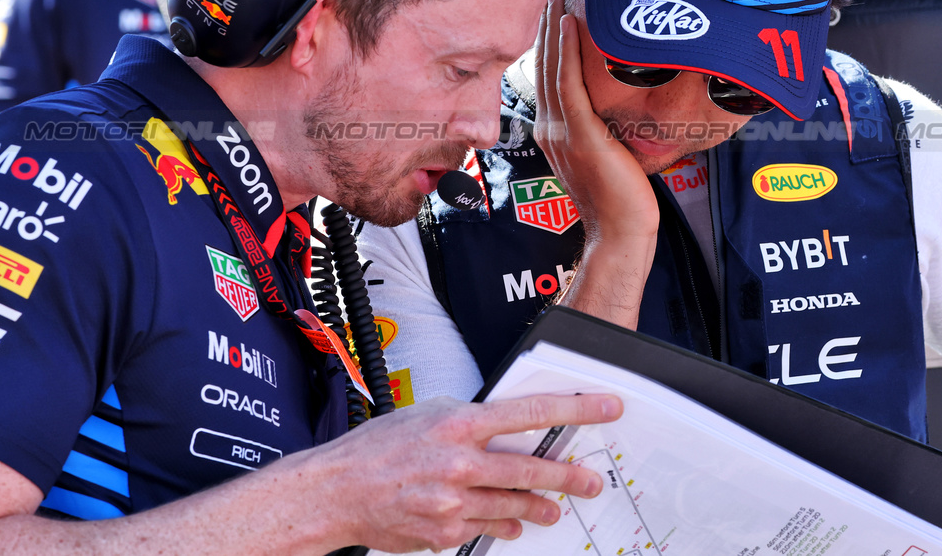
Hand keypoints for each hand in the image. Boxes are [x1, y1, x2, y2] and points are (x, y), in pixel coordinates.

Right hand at [322, 393, 622, 552]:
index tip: (605, 408)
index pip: (532, 412)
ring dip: (539, 508)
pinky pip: (485, 529)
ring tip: (553, 509)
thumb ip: (470, 419)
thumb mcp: (427, 413)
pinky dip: (500, 526)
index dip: (576, 409)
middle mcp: (461, 463)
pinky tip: (510, 524)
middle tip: (590, 481)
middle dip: (569, 477)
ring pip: (514, 506)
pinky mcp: (444, 533)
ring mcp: (454, 502)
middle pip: (532, 470)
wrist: (337, 492)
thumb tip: (507, 424)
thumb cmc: (377, 448)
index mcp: (459, 424)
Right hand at [534, 0, 659, 327]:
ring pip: (553, 66)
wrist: (620, 234)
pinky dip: (567, 50)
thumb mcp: (608, 154)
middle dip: (547, 19)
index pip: (549, 73)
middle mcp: (551, 128)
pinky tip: (570, 23)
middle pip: (544, 61)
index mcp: (554, 131)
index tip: (554, 4)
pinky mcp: (579, 134)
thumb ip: (603, 127)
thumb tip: (617, 104)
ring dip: (554, 23)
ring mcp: (561, 131)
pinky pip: (569, 84)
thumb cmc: (621, 201)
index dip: (549, 36)